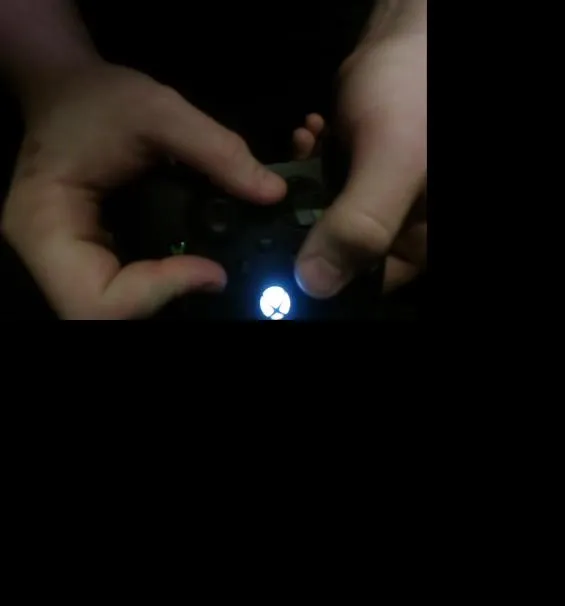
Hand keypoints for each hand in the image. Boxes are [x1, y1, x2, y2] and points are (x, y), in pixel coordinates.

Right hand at [1, 63, 285, 318]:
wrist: (68, 89)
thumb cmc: (98, 96)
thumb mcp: (161, 112)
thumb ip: (217, 151)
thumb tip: (273, 193)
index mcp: (45, 223)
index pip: (96, 300)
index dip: (159, 293)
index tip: (211, 269)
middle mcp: (49, 254)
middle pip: (105, 313)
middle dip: (166, 300)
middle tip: (215, 274)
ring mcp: (68, 260)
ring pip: (118, 307)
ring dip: (168, 296)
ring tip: (211, 270)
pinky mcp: (93, 258)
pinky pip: (124, 290)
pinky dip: (163, 285)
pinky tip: (194, 263)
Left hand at [294, 14, 426, 297]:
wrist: (411, 38)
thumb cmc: (415, 101)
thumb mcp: (392, 167)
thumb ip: (358, 227)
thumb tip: (315, 285)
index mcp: (423, 241)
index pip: (370, 283)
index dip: (327, 275)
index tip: (285, 252)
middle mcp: (406, 228)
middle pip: (344, 253)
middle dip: (310, 223)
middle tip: (285, 191)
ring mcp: (384, 200)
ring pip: (330, 219)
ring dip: (306, 187)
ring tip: (304, 147)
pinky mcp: (364, 171)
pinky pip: (329, 185)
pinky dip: (312, 163)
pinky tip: (312, 134)